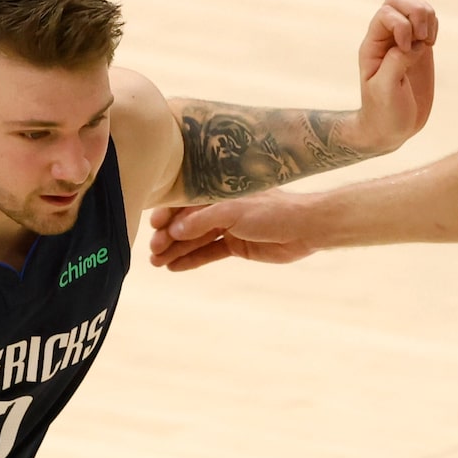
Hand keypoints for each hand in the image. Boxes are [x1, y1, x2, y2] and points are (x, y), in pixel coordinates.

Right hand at [146, 192, 320, 270]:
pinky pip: (210, 252)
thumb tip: (174, 231)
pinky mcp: (237, 245)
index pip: (186, 201)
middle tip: (152, 251)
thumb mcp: (233, 211)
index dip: (168, 213)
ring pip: (196, 239)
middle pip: (187, 222)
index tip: (153, 226)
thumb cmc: (273, 211)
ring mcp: (228, 227)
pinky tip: (174, 267)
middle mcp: (222, 207)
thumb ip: (203, 221)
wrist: (305, 229)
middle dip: (168, 236)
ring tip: (156, 263)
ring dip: (176, 250)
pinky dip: (193, 259)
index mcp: (219, 190)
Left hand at [351, 0, 436, 155]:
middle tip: (423, 36)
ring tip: (428, 42)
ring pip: (416, 6)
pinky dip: (434, 26)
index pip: (386, 14)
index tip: (407, 50)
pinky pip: (429, 21)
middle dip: (416, 11)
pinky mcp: (421, 47)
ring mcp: (404, 40)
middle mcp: (387, 38)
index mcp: (372, 45)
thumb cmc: (383, 112)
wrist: (392, 129)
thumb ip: (396, 62)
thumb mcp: (385, 90)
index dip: (401, 25)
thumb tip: (415, 44)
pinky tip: (431, 44)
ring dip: (428, 18)